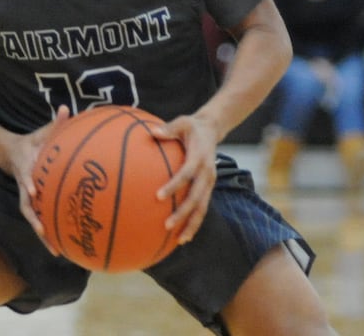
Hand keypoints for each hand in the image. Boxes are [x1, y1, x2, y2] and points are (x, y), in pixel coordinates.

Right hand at [0, 106, 71, 251]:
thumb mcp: (42, 131)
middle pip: (27, 207)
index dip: (29, 184)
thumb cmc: (32, 142)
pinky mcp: (32, 201)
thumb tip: (65, 108)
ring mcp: (27, 195)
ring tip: (56, 251)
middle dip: (35, 221)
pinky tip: (60, 245)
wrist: (11, 152)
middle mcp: (25, 186)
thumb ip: (55, 122)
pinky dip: (47, 231)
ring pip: (32, 218)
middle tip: (44, 233)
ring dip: (42, 234)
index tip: (34, 192)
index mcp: (27, 169)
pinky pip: (39, 218)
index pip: (26, 177)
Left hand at [149, 113, 219, 246]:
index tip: (159, 196)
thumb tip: (151, 132)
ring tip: (179, 240)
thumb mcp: (182, 122)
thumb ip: (168, 128)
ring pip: (202, 207)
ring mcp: (209, 182)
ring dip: (192, 224)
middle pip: (196, 197)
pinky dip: (194, 222)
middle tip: (167, 225)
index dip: (174, 185)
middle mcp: (207, 173)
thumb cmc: (192, 126)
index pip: (186, 174)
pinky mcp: (208, 187)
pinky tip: (183, 235)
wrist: (213, 129)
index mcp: (199, 157)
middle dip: (183, 213)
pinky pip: (202, 207)